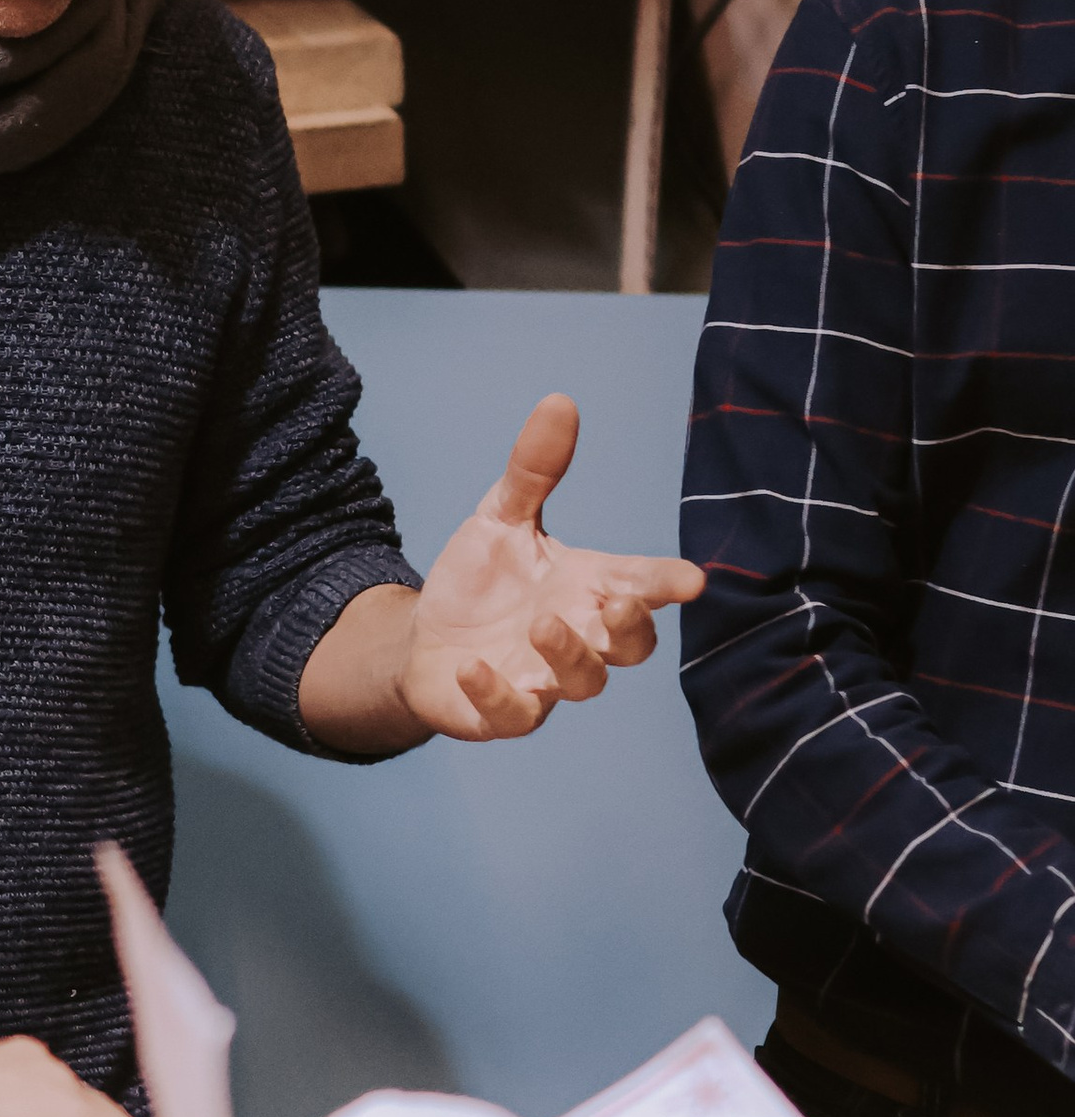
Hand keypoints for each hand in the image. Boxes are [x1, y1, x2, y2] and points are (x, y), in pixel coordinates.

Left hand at [398, 391, 704, 740]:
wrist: (423, 638)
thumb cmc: (481, 582)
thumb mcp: (501, 518)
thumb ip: (533, 470)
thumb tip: (560, 401)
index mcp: (587, 587)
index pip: (640, 585)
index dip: (666, 583)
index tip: (692, 579)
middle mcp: (578, 637)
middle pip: (629, 644)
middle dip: (629, 627)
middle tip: (615, 601)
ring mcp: (544, 680)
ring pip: (582, 682)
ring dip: (568, 654)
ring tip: (540, 623)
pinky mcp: (502, 712)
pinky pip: (511, 715)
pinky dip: (496, 694)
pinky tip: (472, 668)